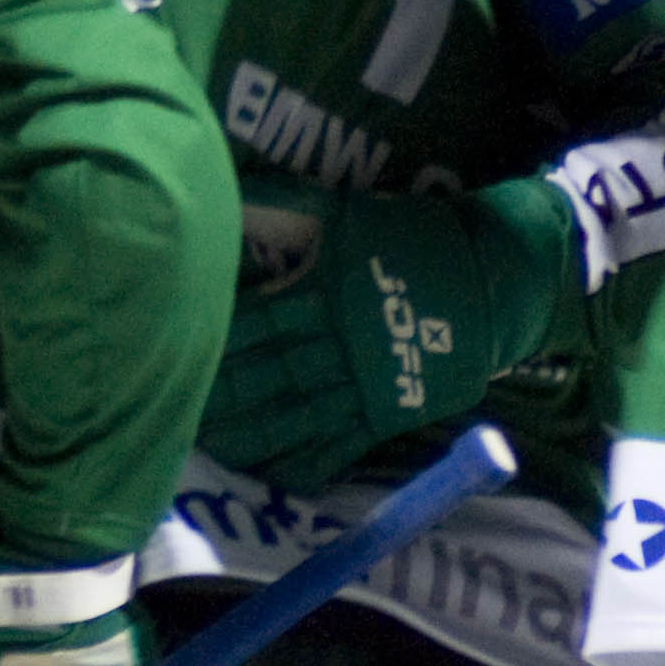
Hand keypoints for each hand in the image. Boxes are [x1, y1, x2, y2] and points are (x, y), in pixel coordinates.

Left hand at [202, 177, 579, 486]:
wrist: (494, 277)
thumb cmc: (411, 238)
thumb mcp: (346, 209)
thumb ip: (284, 202)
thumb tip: (225, 191)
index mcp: (326, 291)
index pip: (255, 323)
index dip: (213, 341)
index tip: (170, 352)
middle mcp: (341, 343)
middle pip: (269, 376)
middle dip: (221, 397)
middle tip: (170, 411)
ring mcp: (367, 384)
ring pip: (298, 418)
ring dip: (251, 436)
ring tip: (208, 448)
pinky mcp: (390, 413)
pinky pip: (341, 446)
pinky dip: (305, 463)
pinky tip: (269, 475)